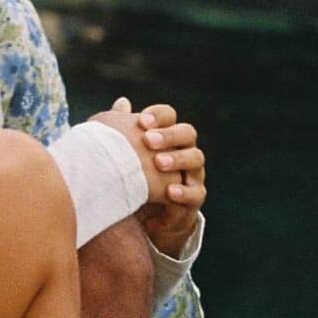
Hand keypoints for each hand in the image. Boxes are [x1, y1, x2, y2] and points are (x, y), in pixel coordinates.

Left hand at [128, 99, 205, 258]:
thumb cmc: (134, 177)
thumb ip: (124, 130)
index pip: (169, 116)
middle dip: (169, 135)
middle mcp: (184, 149)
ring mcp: (193, 173)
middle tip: (148, 140)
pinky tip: (169, 191)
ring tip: (158, 163)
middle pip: (187, 133)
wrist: (146, 215)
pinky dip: (183, 192)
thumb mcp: (126, 154)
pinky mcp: (194, 198)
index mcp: (167, 135)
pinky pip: (195, 193)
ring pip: (195, 158)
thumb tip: (121, 102)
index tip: (141, 121)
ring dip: (178, 159)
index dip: (158, 116)